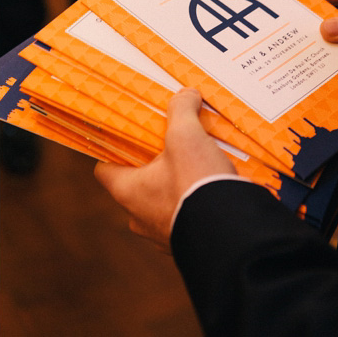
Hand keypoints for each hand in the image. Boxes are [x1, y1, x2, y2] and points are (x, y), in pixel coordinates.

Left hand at [94, 88, 234, 251]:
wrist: (234, 234)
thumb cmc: (196, 185)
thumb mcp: (186, 137)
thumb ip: (181, 111)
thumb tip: (187, 94)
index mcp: (127, 191)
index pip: (104, 169)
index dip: (114, 151)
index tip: (129, 138)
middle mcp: (139, 217)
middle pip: (135, 185)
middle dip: (152, 167)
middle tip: (170, 148)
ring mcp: (163, 234)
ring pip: (162, 204)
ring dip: (176, 187)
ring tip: (197, 166)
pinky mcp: (189, 243)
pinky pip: (186, 218)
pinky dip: (196, 204)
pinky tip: (213, 189)